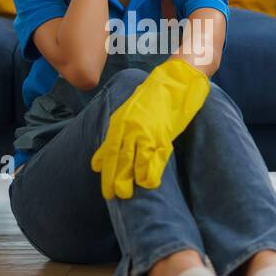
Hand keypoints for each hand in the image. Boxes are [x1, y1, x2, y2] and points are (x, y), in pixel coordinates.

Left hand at [90, 58, 210, 199]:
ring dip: (130, 179)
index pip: (109, 151)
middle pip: (119, 158)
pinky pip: (155, 156)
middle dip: (115, 179)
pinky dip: (151, 171)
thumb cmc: (154, 97)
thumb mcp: (128, 113)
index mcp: (121, 122)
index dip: (107, 172)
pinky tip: (148, 183)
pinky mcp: (164, 132)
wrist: (177, 79)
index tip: (106, 190)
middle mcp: (130, 127)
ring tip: (127, 195)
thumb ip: (115, 136)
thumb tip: (98, 162)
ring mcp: (147, 130)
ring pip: (134, 159)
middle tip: (114, 196)